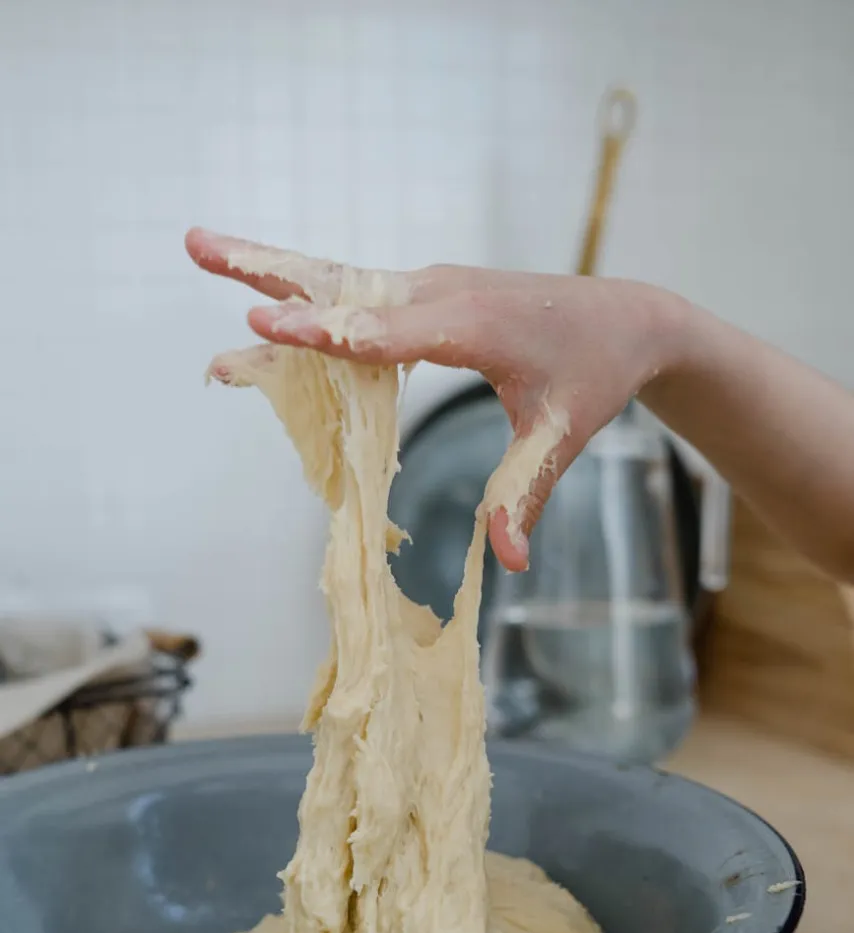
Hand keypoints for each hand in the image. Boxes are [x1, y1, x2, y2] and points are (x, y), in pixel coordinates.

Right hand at [185, 228, 684, 570]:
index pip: (386, 332)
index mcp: (473, 323)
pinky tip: (260, 300)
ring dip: (269, 266)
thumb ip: (524, 493)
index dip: (325, 333)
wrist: (625, 316)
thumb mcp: (561, 436)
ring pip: (338, 275)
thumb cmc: (592, 375)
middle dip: (266, 267)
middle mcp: (440, 291)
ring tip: (197, 246)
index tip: (265, 323)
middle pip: (341, 280)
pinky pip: (355, 291)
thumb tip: (507, 561)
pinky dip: (303, 293)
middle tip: (194, 244)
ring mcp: (427, 286)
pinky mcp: (422, 292)